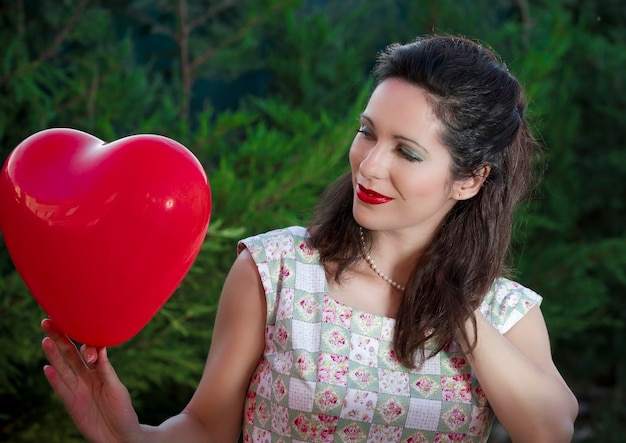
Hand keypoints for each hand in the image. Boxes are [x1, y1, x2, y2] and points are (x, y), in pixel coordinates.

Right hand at [41, 318, 141, 442]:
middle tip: (49, 321)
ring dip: (54, 355)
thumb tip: (101, 350)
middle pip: (70, 354)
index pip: (89, 349)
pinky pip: (61, 389)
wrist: (119, 436)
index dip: (85, 340)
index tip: (84, 328)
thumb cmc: (123, 411)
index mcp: (101, 369)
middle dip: (61, 338)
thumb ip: (107, 371)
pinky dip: (54, 379)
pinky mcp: (72, 404)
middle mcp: (87, 377)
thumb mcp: (117, 389)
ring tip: (45, 340)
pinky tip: (46, 368)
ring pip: (64, 369)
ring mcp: (78, 389)